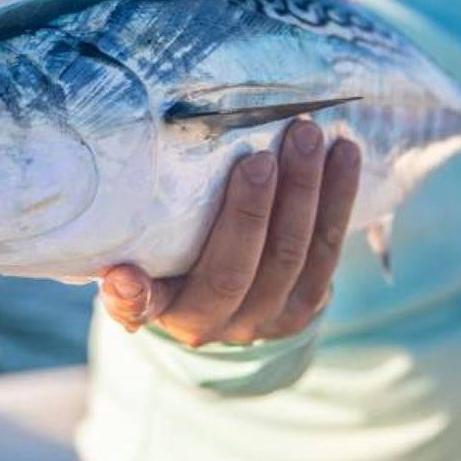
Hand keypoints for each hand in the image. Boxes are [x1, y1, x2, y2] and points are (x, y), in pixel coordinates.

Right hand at [99, 119, 361, 347]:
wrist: (230, 305)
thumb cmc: (175, 263)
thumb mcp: (147, 262)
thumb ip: (133, 259)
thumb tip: (116, 258)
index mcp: (168, 311)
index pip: (145, 307)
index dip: (133, 296)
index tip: (123, 274)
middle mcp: (219, 322)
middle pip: (238, 269)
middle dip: (251, 211)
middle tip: (261, 156)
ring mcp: (270, 314)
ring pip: (293, 253)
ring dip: (305, 192)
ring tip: (307, 137)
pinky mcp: (310, 299)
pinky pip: (330, 246)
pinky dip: (338, 196)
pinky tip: (343, 153)